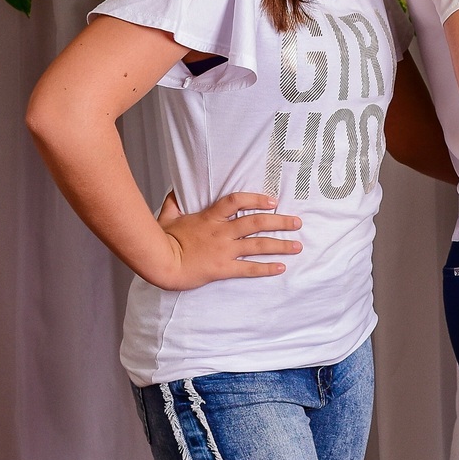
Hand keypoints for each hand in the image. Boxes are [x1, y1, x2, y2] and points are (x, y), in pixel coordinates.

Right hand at [155, 191, 302, 288]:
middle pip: (257, 223)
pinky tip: (281, 267)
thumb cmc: (163, 239)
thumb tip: (175, 191)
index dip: (257, 199)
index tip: (273, 200)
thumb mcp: (168, 216)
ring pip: (258, 245)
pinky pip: (249, 269)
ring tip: (298, 246)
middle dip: (280, 222)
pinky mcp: (224, 268)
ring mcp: (224, 250)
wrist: (160, 262)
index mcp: (210, 217)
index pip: (237, 201)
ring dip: (281, 245)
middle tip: (297, 222)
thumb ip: (174, 202)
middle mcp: (222, 232)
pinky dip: (267, 268)